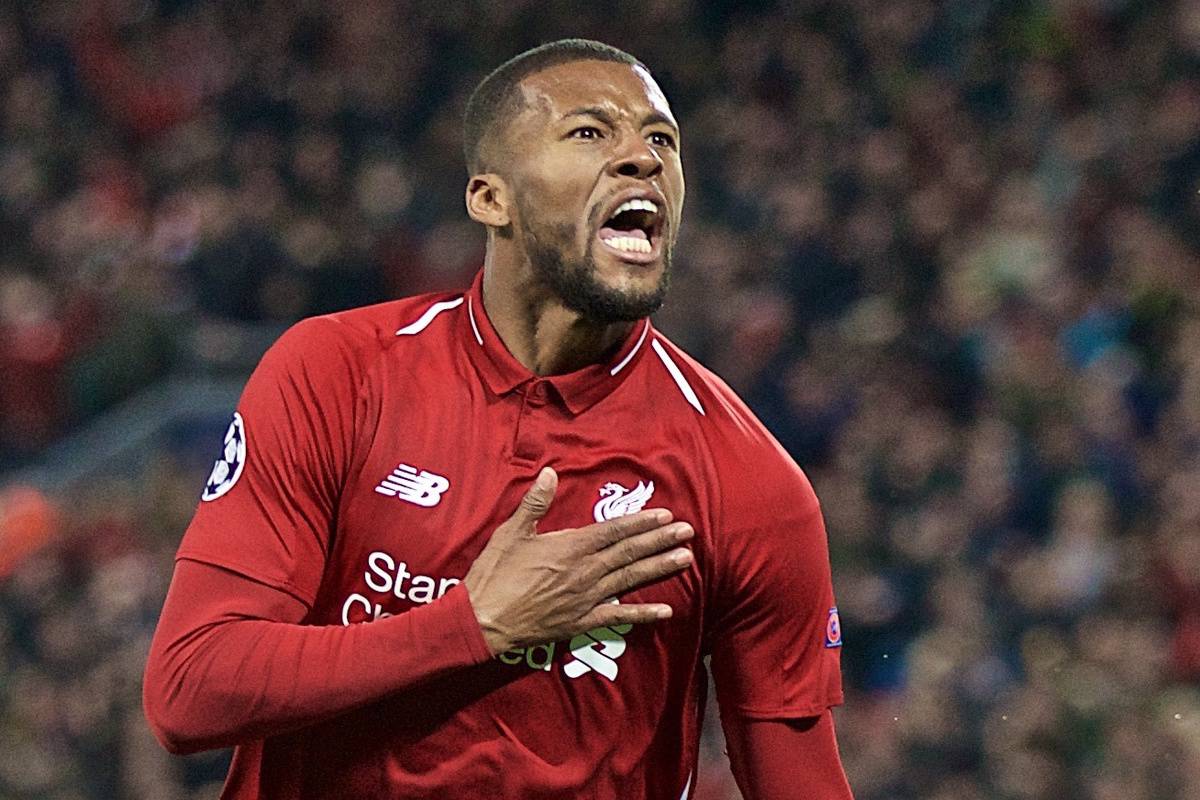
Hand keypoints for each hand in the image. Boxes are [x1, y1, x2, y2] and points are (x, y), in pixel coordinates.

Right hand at [462, 467, 692, 654]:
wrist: (484, 621)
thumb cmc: (495, 575)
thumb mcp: (511, 533)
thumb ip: (535, 503)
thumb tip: (549, 473)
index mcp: (569, 547)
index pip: (613, 531)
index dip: (640, 522)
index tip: (665, 516)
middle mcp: (584, 571)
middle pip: (629, 553)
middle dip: (660, 541)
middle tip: (689, 532)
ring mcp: (586, 598)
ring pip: (630, 580)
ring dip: (659, 568)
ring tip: (685, 559)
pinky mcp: (581, 622)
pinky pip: (618, 617)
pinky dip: (643, 614)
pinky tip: (665, 610)